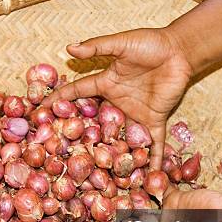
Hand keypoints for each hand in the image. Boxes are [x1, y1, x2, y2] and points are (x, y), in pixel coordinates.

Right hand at [45, 28, 191, 169]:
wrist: (180, 51)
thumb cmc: (150, 44)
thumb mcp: (122, 43)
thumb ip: (98, 47)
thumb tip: (69, 48)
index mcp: (105, 83)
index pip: (78, 93)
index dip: (60, 100)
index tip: (41, 111)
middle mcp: (116, 103)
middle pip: (94, 122)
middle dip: (79, 136)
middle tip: (59, 152)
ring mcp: (134, 115)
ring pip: (119, 138)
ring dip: (112, 155)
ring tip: (98, 175)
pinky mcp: (154, 122)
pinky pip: (152, 144)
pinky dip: (152, 160)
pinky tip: (149, 178)